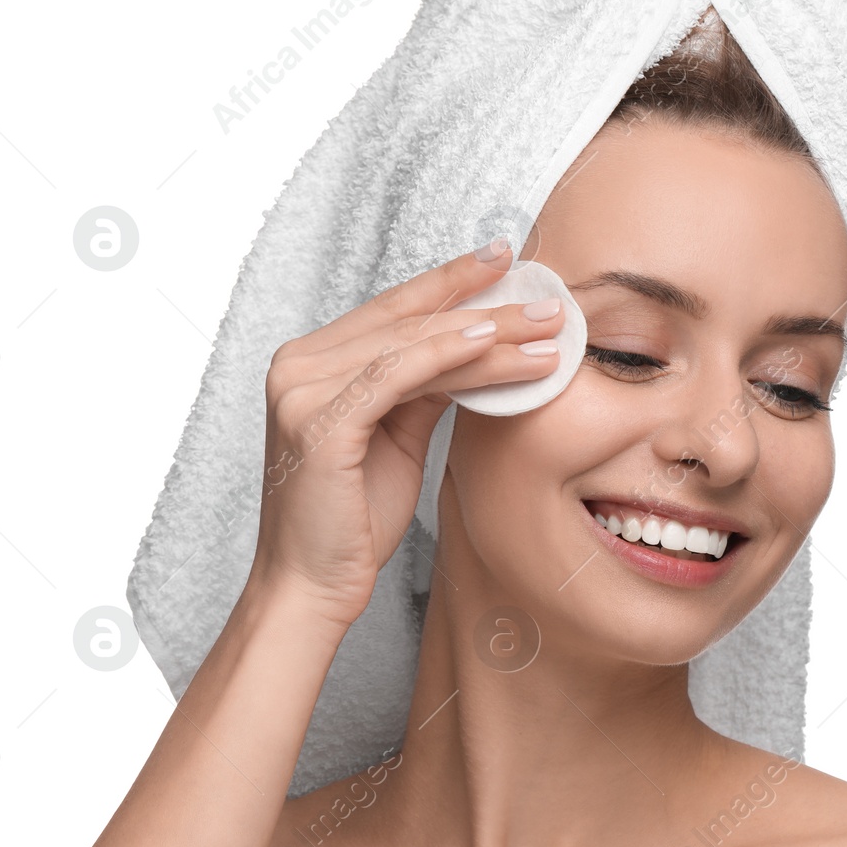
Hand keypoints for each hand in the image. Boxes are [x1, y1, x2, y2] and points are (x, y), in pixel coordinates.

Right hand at [246, 239, 564, 627]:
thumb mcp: (397, 437)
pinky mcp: (319, 420)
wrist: (313, 587)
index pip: (393, 309)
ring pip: (411, 343)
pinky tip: (490, 345)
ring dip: (486, 333)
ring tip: (545, 330)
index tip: (505, 259)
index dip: (450, 281)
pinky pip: (397, 374)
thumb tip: (474, 349)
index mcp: (312, 363)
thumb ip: (425, 389)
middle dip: (483, 302)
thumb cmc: (354, 520)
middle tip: (548, 297)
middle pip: (407, 319)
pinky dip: (445, 355)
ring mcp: (302, 389)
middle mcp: (298, 365)